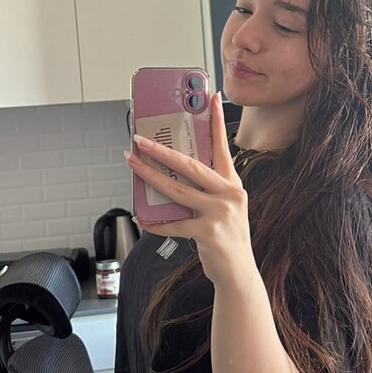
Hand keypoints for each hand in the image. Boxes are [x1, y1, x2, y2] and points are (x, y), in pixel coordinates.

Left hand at [124, 93, 254, 286]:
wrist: (239, 274)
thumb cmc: (227, 239)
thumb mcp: (223, 209)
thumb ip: (204, 193)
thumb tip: (170, 178)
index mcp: (232, 185)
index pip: (222, 147)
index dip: (216, 121)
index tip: (210, 98)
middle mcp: (229, 194)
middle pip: (190, 165)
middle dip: (161, 150)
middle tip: (140, 139)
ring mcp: (219, 213)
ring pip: (177, 189)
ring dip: (149, 176)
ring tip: (132, 164)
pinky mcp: (208, 232)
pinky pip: (173, 223)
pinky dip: (156, 222)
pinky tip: (144, 219)